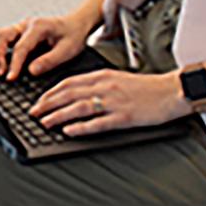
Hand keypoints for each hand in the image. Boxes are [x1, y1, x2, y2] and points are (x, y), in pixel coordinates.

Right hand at [0, 14, 89, 80]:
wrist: (75, 24)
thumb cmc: (73, 35)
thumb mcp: (67, 50)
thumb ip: (49, 61)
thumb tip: (31, 71)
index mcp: (38, 27)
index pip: (20, 47)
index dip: (14, 64)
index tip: (10, 78)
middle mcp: (26, 24)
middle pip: (1, 36)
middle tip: (2, 74)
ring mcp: (20, 27)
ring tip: (0, 70)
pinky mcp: (18, 33)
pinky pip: (0, 38)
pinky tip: (1, 63)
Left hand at [29, 69, 189, 135]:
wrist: (171, 91)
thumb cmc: (146, 87)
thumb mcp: (119, 78)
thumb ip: (98, 83)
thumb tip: (77, 93)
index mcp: (103, 75)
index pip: (69, 82)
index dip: (51, 92)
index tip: (39, 100)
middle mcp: (106, 86)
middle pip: (69, 94)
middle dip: (48, 104)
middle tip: (34, 113)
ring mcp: (114, 102)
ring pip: (79, 107)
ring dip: (59, 115)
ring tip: (45, 122)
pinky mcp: (124, 117)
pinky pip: (98, 122)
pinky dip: (81, 127)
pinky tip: (69, 131)